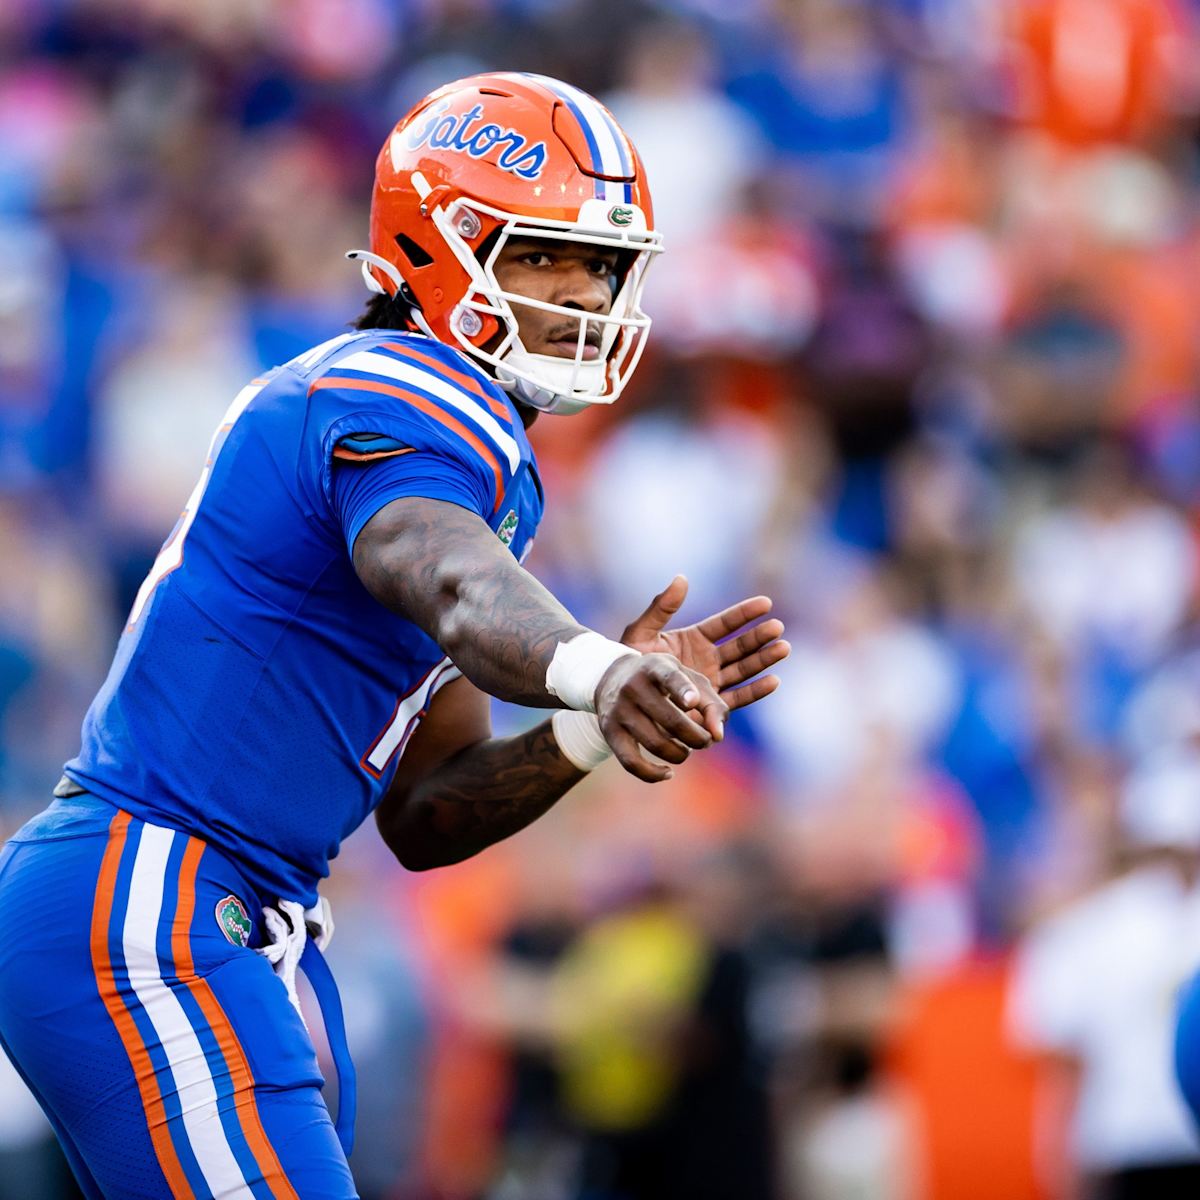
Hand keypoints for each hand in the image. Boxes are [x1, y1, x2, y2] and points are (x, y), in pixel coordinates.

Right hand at [594, 653, 727, 783]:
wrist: (611, 677)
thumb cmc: (662, 681)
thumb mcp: (687, 679)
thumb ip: (711, 704)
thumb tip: (718, 736)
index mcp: (655, 667)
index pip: (669, 678)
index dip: (682, 690)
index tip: (693, 702)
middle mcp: (634, 686)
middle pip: (671, 721)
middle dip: (697, 738)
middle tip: (706, 741)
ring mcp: (619, 710)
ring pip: (656, 744)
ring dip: (680, 754)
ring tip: (687, 750)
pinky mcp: (610, 732)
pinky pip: (631, 763)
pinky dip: (653, 774)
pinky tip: (668, 772)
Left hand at [620, 576, 789, 710]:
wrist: (622, 698)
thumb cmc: (627, 663)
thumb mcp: (642, 632)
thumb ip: (661, 608)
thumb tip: (682, 578)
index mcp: (694, 639)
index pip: (725, 624)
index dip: (745, 613)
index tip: (765, 603)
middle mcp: (707, 660)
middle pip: (739, 646)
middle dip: (759, 637)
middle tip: (777, 627)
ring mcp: (711, 683)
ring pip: (743, 670)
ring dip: (764, 660)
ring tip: (783, 648)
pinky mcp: (710, 706)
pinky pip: (736, 698)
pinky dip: (755, 691)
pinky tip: (774, 681)